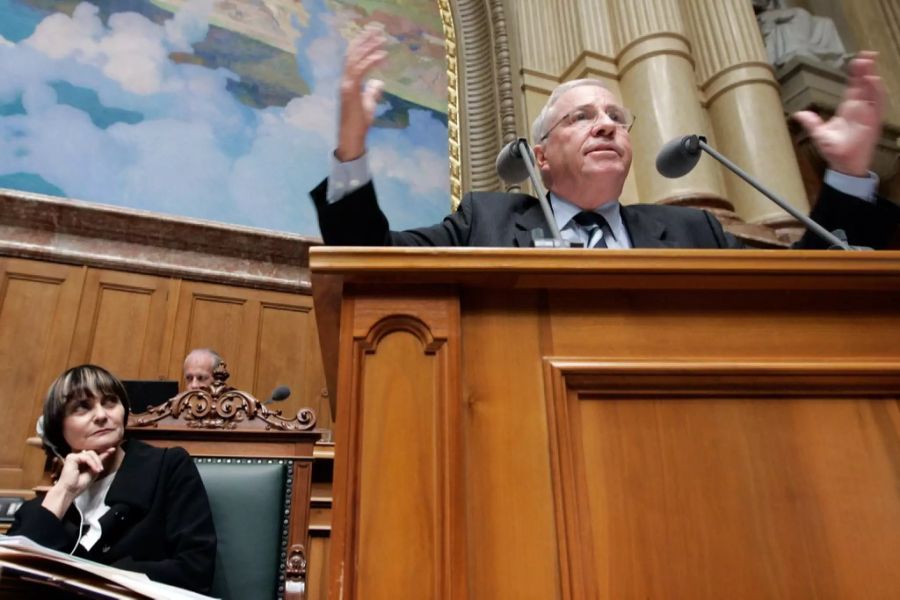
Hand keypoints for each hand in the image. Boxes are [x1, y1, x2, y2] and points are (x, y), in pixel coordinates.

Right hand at [41, 447, 115, 518]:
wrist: (69, 491)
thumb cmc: (79, 485)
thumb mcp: (94, 472)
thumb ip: (100, 461)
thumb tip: (110, 450)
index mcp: (82, 461)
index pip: (93, 454)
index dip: (103, 451)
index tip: (112, 449)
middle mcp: (77, 458)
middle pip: (93, 452)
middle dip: (99, 460)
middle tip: (101, 470)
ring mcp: (74, 457)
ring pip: (91, 453)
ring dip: (97, 462)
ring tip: (97, 471)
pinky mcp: (71, 457)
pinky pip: (86, 456)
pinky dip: (92, 462)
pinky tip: (94, 469)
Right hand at [336, 27, 386, 161]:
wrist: (351, 137)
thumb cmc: (359, 124)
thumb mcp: (368, 104)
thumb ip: (372, 92)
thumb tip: (379, 82)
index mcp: (348, 82)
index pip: (353, 58)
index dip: (362, 45)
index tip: (373, 35)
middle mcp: (345, 80)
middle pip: (353, 53)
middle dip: (364, 40)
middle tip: (377, 29)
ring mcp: (346, 85)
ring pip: (355, 59)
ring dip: (368, 46)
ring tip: (381, 38)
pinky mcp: (350, 91)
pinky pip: (360, 71)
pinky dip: (371, 61)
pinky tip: (382, 55)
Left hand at [792, 51, 884, 176]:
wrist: (844, 165)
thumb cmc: (834, 150)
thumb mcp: (819, 134)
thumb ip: (811, 122)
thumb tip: (798, 113)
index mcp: (848, 109)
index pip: (853, 87)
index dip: (855, 74)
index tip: (856, 60)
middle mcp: (860, 109)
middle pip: (864, 85)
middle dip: (866, 70)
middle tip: (866, 54)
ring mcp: (868, 114)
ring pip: (872, 91)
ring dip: (872, 77)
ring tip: (869, 63)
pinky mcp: (874, 122)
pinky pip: (877, 105)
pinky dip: (876, 93)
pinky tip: (873, 82)